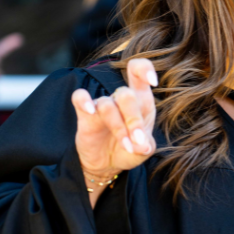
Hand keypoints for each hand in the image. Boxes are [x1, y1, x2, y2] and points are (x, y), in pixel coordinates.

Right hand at [71, 59, 158, 205]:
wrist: (108, 163)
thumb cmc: (130, 149)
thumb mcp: (142, 150)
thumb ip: (145, 146)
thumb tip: (142, 146)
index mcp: (140, 100)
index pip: (140, 72)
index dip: (145, 70)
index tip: (154, 81)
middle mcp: (120, 98)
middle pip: (126, 94)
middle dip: (133, 119)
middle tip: (138, 140)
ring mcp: (102, 105)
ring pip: (107, 104)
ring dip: (118, 127)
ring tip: (127, 146)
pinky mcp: (85, 114)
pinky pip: (79, 97)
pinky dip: (84, 101)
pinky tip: (90, 112)